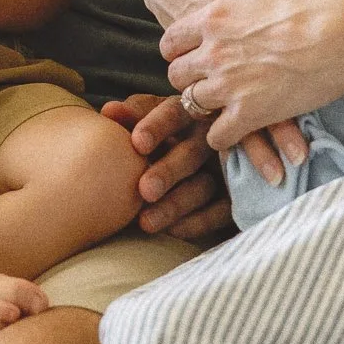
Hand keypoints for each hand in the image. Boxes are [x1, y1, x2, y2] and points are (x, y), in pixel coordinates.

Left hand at [98, 94, 233, 242]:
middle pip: (191, 152)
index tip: (137, 143)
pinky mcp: (234, 196)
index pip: (173, 112)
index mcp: (186, 112)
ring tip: (146, 222)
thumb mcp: (146, 120)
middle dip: (168, 171)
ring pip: (203, 186)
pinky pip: (220, 212)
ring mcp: (224, 167)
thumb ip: (130, 116)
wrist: (188, 164)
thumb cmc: (159, 135)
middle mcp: (209, 136)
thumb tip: (110, 112)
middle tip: (145, 190)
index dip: (156, 126)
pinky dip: (197, 223)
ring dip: (175, 204)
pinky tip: (172, 231)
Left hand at [162, 0, 343, 151]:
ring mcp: (228, 85)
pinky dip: (221, 136)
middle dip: (188, 79)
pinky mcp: (249, 114)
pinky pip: (217, 136)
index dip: (179, 49)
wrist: (343, 36)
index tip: (192, 53)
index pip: (170, 41)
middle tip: (205, 81)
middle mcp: (212, 53)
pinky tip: (232, 130)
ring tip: (220, 105)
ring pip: (192, 105)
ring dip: (203, 106)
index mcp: (212, 18)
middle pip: (175, 76)